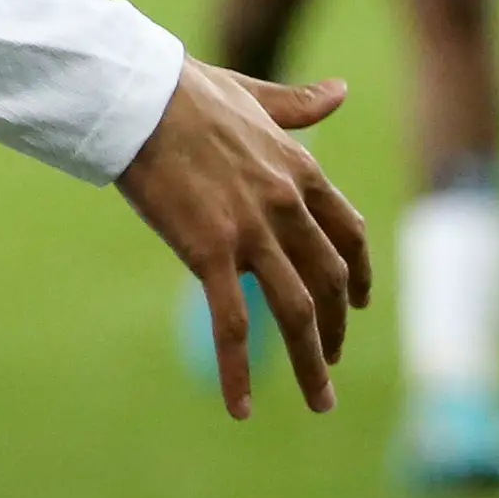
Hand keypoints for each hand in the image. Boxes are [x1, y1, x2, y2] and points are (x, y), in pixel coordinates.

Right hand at [114, 62, 371, 419]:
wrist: (138, 94)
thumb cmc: (186, 89)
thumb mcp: (254, 95)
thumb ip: (299, 104)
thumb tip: (341, 91)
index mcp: (299, 170)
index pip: (347, 233)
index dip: (358, 274)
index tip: (360, 303)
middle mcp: (286, 206)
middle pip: (328, 282)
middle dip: (336, 330)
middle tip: (330, 365)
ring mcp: (252, 231)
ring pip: (296, 312)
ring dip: (311, 363)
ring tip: (320, 401)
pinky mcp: (210, 251)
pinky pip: (231, 324)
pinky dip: (239, 371)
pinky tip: (242, 408)